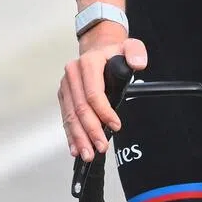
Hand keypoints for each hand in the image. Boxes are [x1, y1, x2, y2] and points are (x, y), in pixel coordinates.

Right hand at [58, 24, 147, 161]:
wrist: (97, 50)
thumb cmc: (113, 54)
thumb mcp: (129, 47)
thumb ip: (136, 53)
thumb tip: (138, 63)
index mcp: (88, 63)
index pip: (93, 93)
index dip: (104, 112)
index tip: (116, 125)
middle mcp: (73, 73)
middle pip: (80, 108)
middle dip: (90, 130)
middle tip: (101, 146)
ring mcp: (66, 85)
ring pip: (70, 115)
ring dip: (79, 137)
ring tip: (88, 153)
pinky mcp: (64, 95)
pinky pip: (65, 117)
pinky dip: (70, 134)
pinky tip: (75, 147)